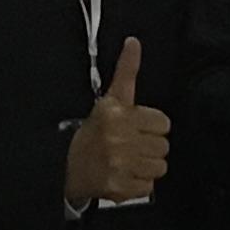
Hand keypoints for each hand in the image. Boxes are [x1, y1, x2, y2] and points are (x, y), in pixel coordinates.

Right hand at [64, 38, 169, 205]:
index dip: (151, 127)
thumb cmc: (94, 131)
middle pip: (163, 146)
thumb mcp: (110, 99)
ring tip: (128, 162)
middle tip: (131, 146)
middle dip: (149, 147)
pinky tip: (124, 176)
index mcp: (118, 113)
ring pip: (159, 167)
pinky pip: (148, 187)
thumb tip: (134, 41)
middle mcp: (119, 138)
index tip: (136, 129)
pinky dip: (138, 185)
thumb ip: (126, 71)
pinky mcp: (119, 187)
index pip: (164, 123)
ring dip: (146, 167)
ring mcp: (119, 165)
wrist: (66, 166)